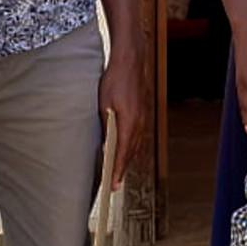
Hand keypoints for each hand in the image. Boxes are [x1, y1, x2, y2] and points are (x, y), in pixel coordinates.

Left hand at [98, 54, 142, 190]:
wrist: (130, 61)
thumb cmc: (115, 80)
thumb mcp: (103, 103)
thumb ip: (106, 125)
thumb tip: (105, 143)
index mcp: (129, 122)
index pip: (123, 152)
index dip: (118, 169)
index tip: (113, 184)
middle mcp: (139, 122)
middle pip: (132, 151)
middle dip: (123, 168)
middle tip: (115, 183)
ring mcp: (143, 117)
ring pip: (136, 144)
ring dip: (129, 158)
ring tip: (120, 171)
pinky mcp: (142, 111)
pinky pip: (138, 135)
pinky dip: (133, 146)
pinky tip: (128, 149)